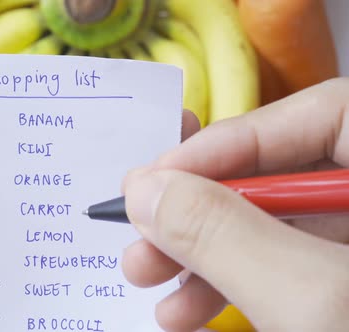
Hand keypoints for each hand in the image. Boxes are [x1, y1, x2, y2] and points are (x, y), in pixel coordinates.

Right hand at [122, 78, 348, 330]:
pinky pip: (288, 271)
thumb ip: (224, 234)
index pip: (323, 117)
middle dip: (204, 214)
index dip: (230, 144)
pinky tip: (188, 311)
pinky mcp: (348, 288)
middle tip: (142, 243)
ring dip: (207, 257)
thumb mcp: (313, 302)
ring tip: (153, 290)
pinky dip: (233, 287)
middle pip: (289, 177)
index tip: (155, 182)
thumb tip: (145, 189)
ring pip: (281, 230)